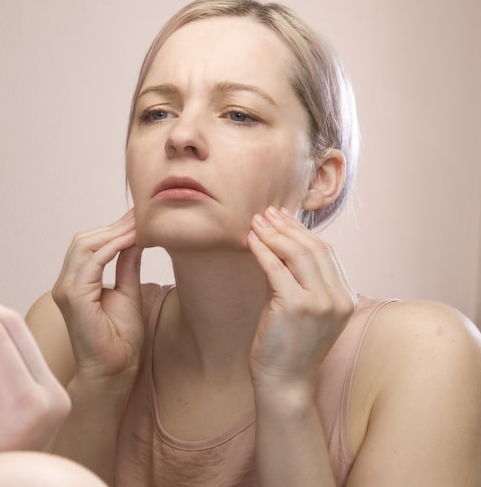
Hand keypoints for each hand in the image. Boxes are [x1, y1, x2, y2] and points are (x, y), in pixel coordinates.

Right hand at [52, 210, 143, 382]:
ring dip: (113, 232)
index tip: (138, 217)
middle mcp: (66, 284)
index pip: (89, 246)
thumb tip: (135, 239)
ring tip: (139, 225)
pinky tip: (131, 240)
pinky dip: (112, 247)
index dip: (113, 229)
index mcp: (75, 284)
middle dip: (113, 226)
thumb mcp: (128, 293)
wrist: (113, 373)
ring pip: (84, 246)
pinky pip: (91, 262)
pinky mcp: (73, 298)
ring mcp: (66, 290)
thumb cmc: (119, 343)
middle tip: (141, 215)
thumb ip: (126, 266)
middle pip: (84, 240)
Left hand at [246, 207, 355, 391]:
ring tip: (257, 221)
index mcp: (345, 298)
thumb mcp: (301, 309)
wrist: (285, 383)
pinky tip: (250, 240)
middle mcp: (338, 298)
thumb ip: (296, 279)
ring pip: (297, 253)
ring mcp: (320, 302)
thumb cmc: (288, 347)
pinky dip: (262, 250)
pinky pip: (276, 268)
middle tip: (267, 212)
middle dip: (288, 226)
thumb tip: (276, 243)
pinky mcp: (296, 306)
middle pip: (314, 248)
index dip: (302, 232)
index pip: (325, 253)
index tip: (283, 218)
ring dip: (274, 233)